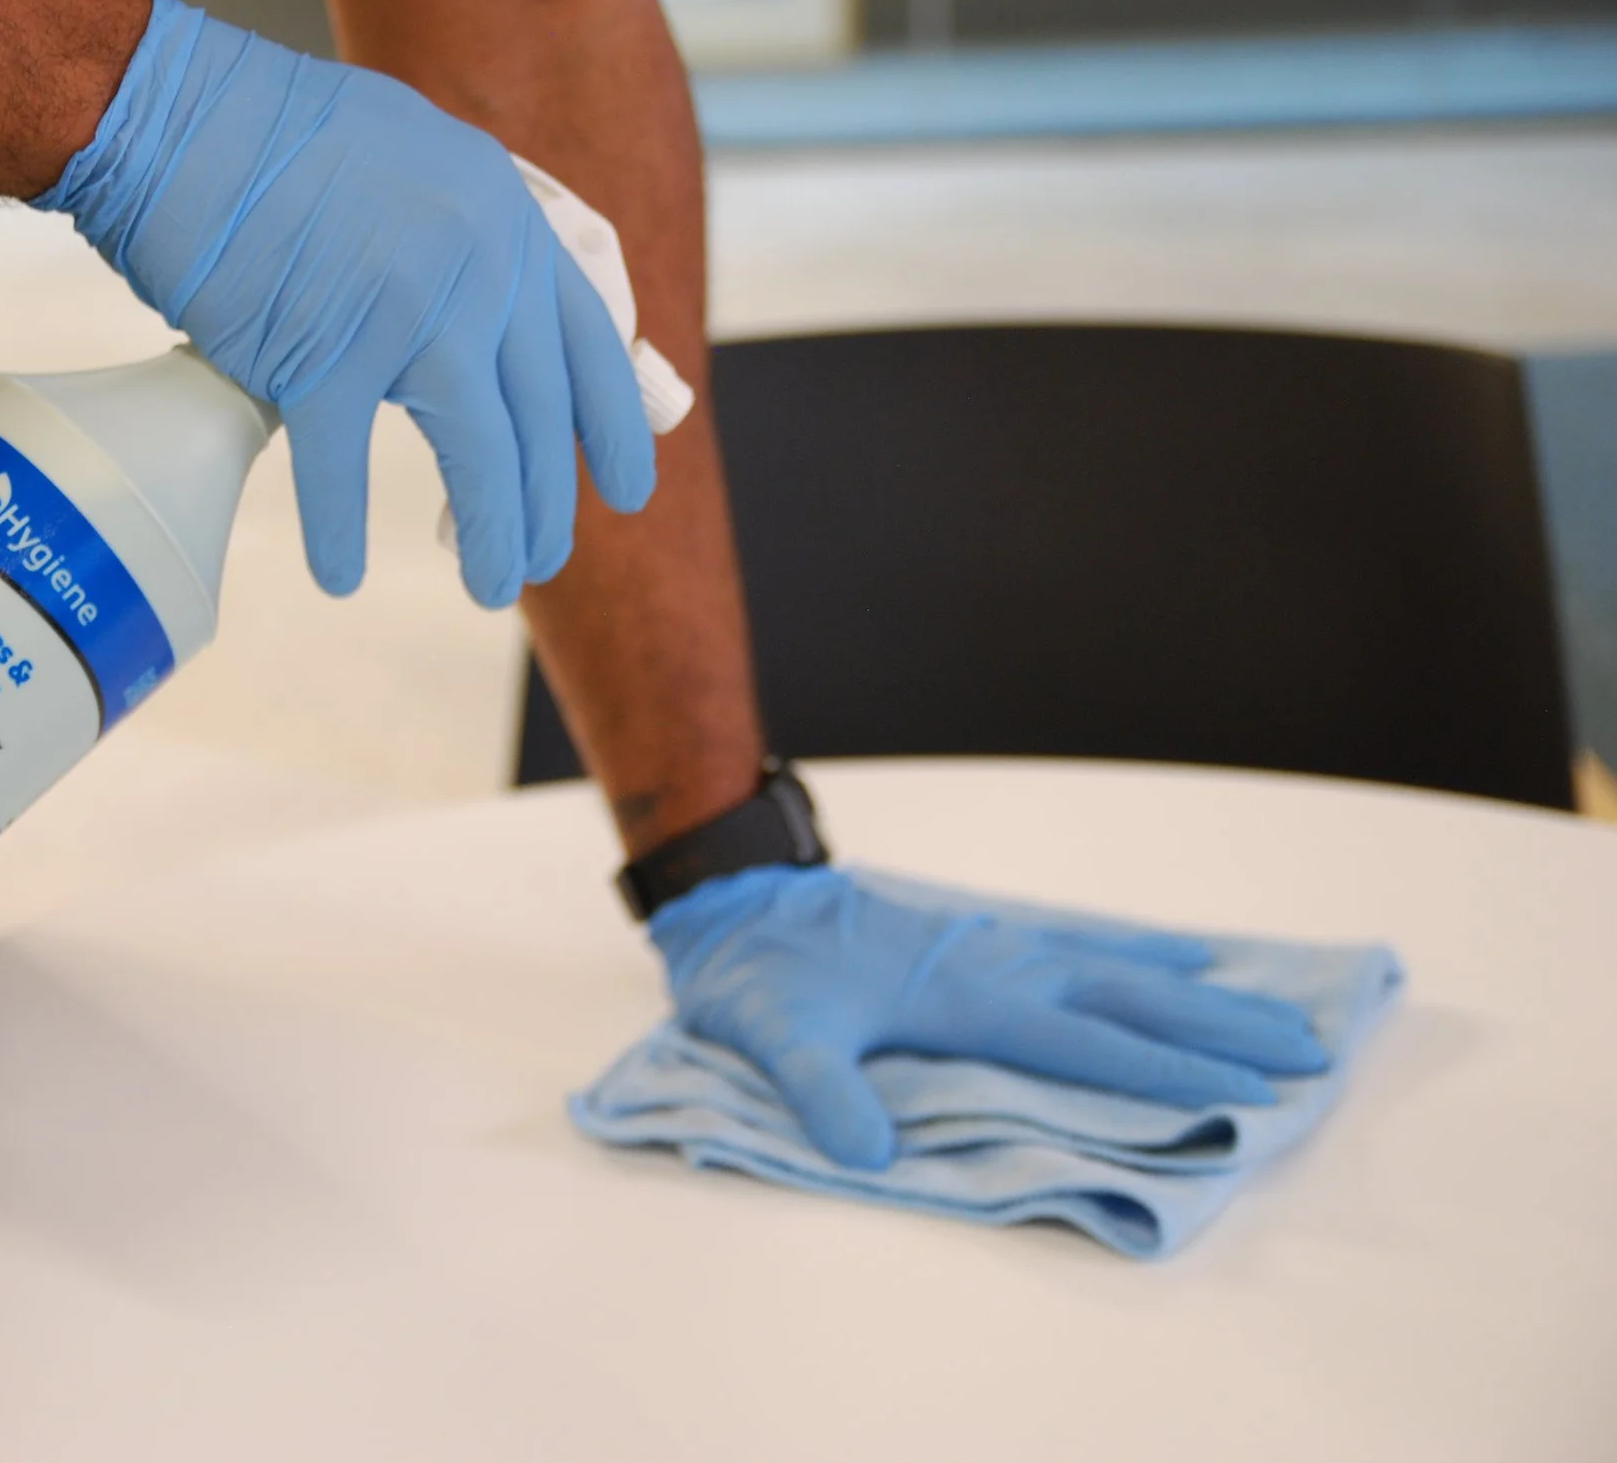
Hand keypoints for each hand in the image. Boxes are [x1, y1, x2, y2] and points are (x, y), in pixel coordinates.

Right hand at [35, 0, 656, 607]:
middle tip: (542, 559)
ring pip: (483, 457)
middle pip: (541, 416)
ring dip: (492, 536)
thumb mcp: (419, 159)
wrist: (177, 116)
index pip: (590, 341)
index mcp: (506, 217)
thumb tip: (483, 318)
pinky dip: (342, 535)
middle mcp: (480, 267)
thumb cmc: (271, 133)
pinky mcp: (322, 357)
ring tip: (490, 586)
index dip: (615, 426)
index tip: (630, 487)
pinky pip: (344, 473)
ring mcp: (408, 315)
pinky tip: (342, 575)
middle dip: (547, 504)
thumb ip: (466, 237)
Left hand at [649, 866, 1332, 1169]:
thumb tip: (868, 1151)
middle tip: (1311, 1056)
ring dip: (1201, 996)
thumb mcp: (772, 1038)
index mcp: (966, 997)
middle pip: (1131, 1002)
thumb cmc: (758, 973)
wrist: (738, 898)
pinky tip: (1187, 961)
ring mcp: (997, 943)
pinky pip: (1085, 943)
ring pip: (1121, 971)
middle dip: (1221, 1032)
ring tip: (1279, 1015)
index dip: (1169, 1073)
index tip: (1249, 1094)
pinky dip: (1144, 954)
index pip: (1088, 1045)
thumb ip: (820, 1091)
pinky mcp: (984, 935)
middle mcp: (1000, 964)